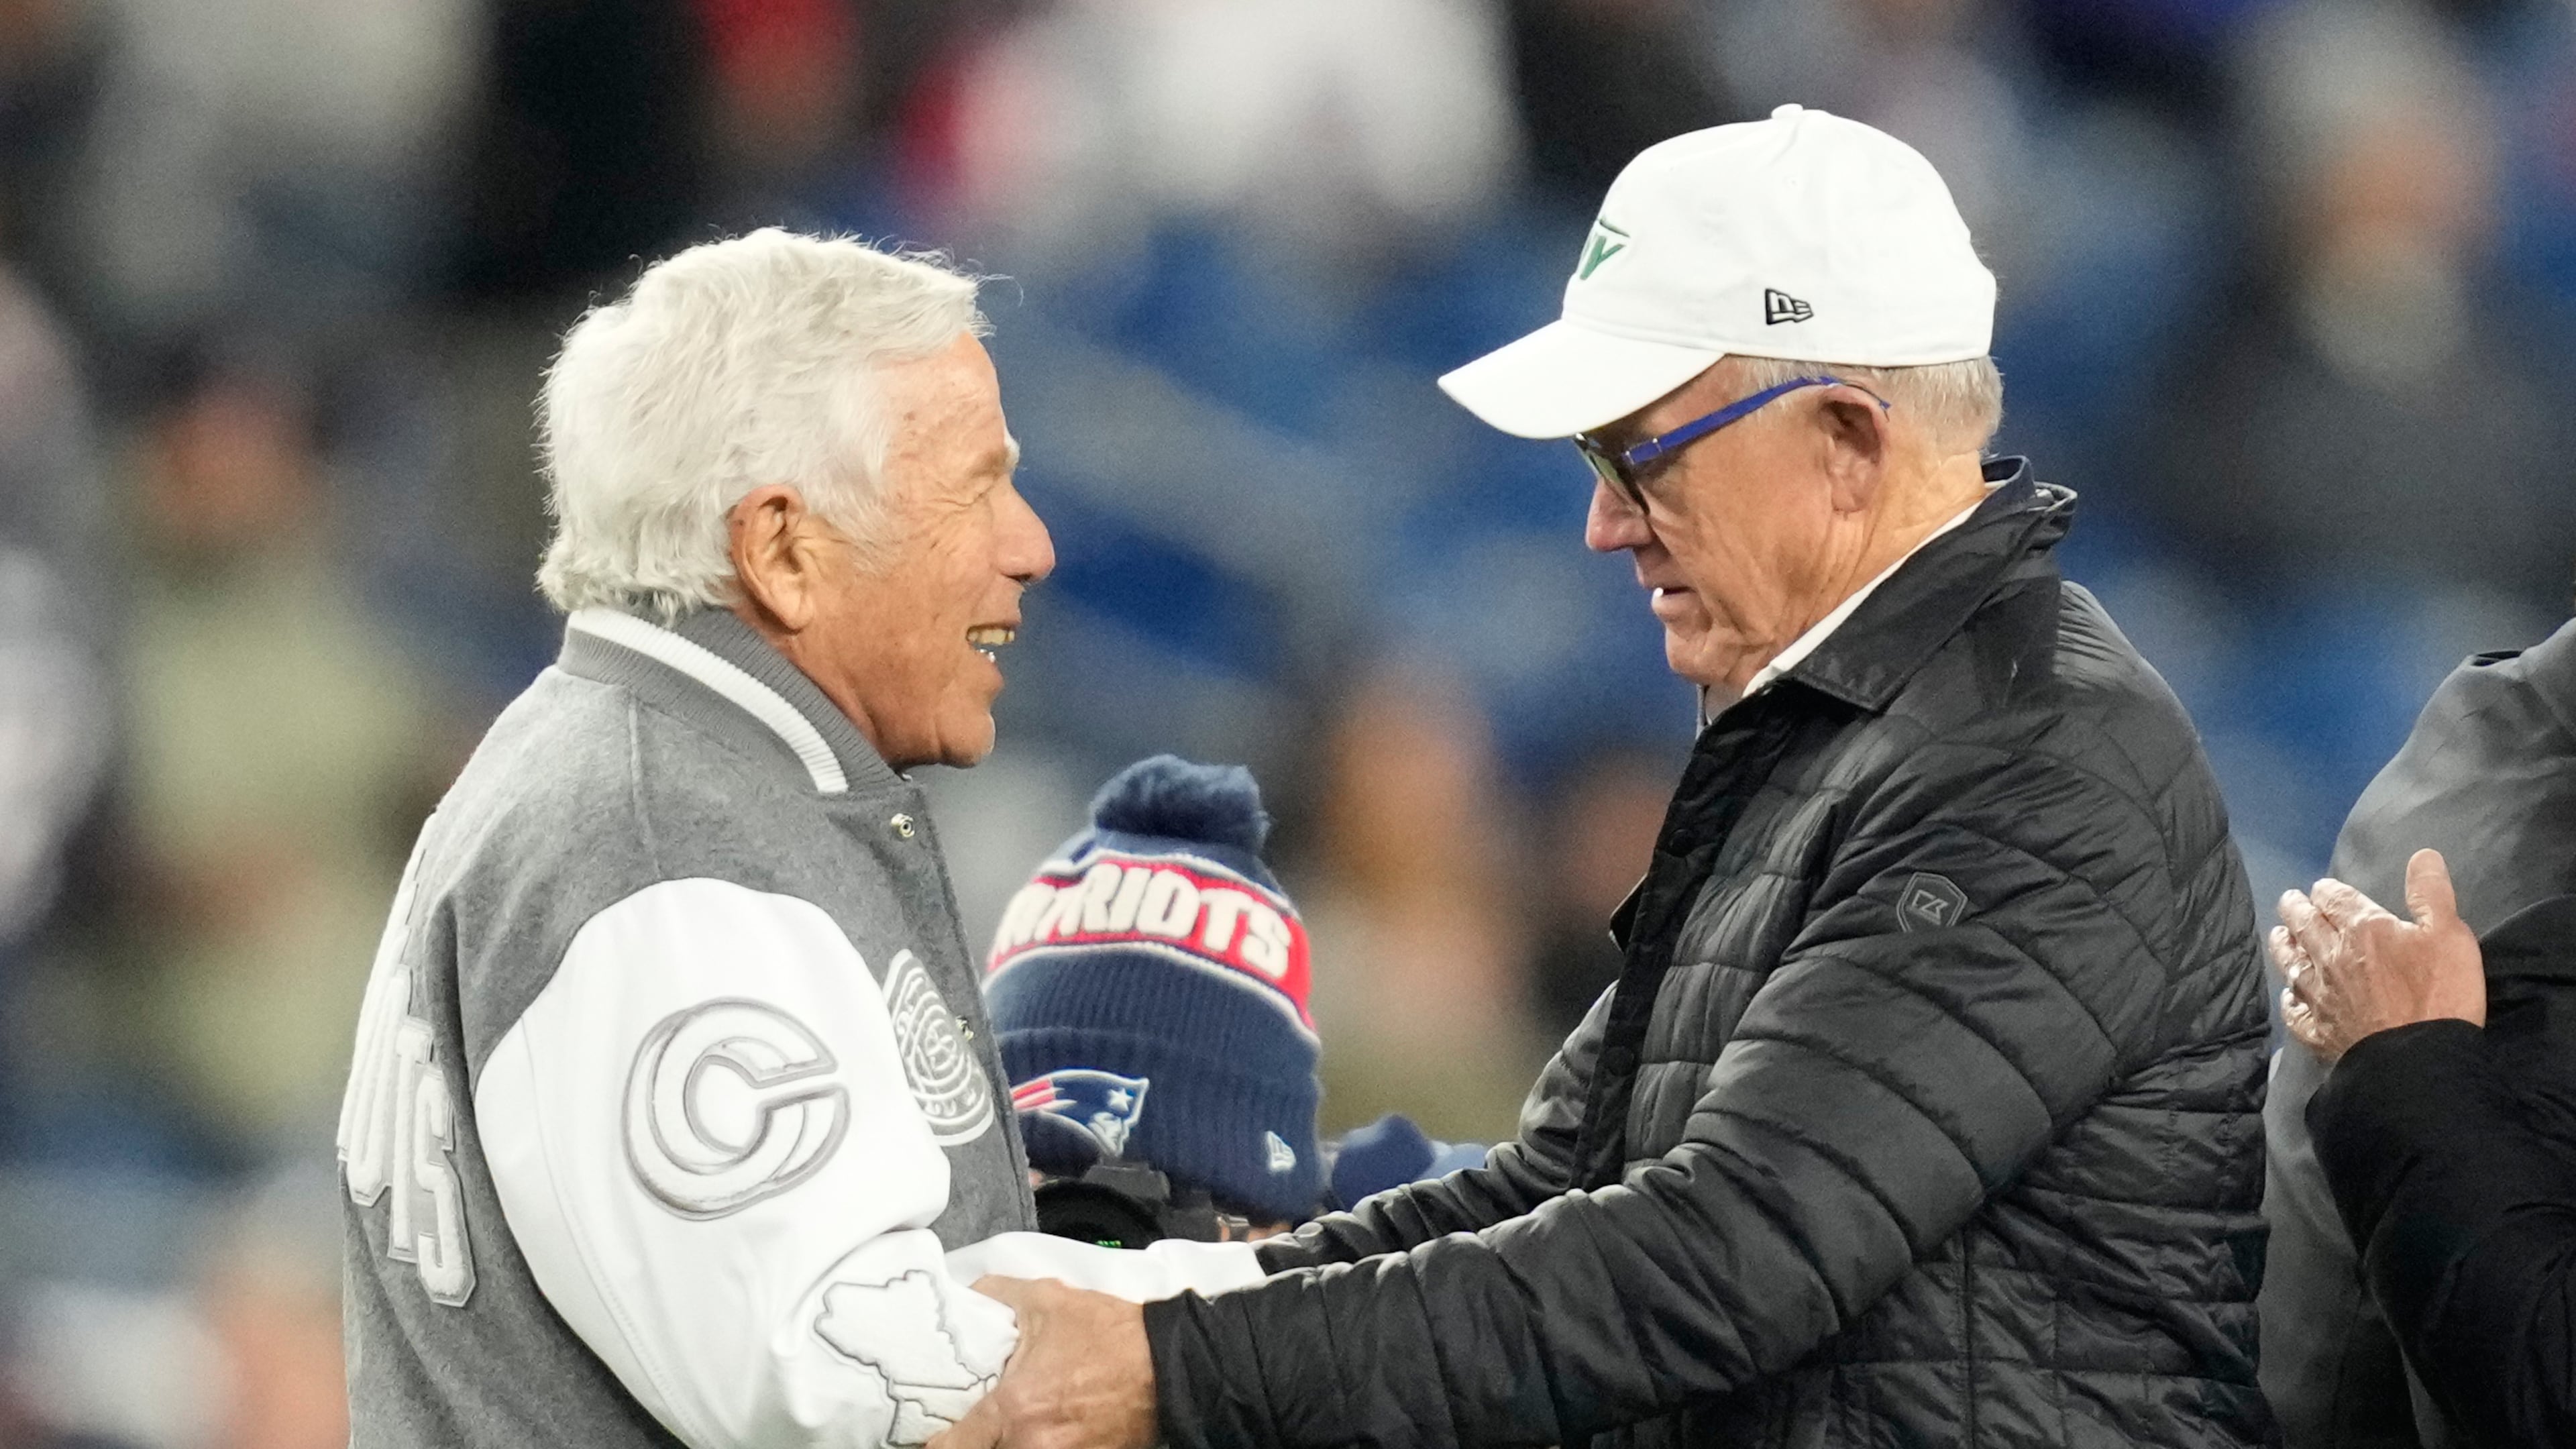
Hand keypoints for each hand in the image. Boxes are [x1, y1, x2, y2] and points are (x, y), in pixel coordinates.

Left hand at [929, 1277, 1157, 1448]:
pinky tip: (1045, 1429)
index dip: (938, 1440)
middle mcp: (1033, 1446)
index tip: (936, 1431)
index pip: (951, 1446)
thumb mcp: (1047, 1299)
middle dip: (977, 1441)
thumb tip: (968, 1292)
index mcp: (1015, 1409)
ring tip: (1018, 1422)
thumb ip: (997, 1293)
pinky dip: (1041, 1445)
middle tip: (975, 1423)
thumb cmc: (1111, 1334)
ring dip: (1009, 1443)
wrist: (1171, 1364)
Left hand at [2271, 848, 2485, 1061]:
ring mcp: (2319, 995)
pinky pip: (2294, 1010)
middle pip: (2305, 925)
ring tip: (2279, 934)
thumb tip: (2421, 855)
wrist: (2417, 1059)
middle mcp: (2330, 957)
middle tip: (2289, 900)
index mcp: (2361, 930)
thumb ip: (2432, 894)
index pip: (2335, 899)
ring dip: (2284, 945)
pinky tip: (2288, 995)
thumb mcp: (2449, 936)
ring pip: (2292, 963)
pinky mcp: (2316, 1030)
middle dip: (2296, 909)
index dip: (2327, 891)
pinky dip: (2289, 999)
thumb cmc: (2439, 994)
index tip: (2321, 888)